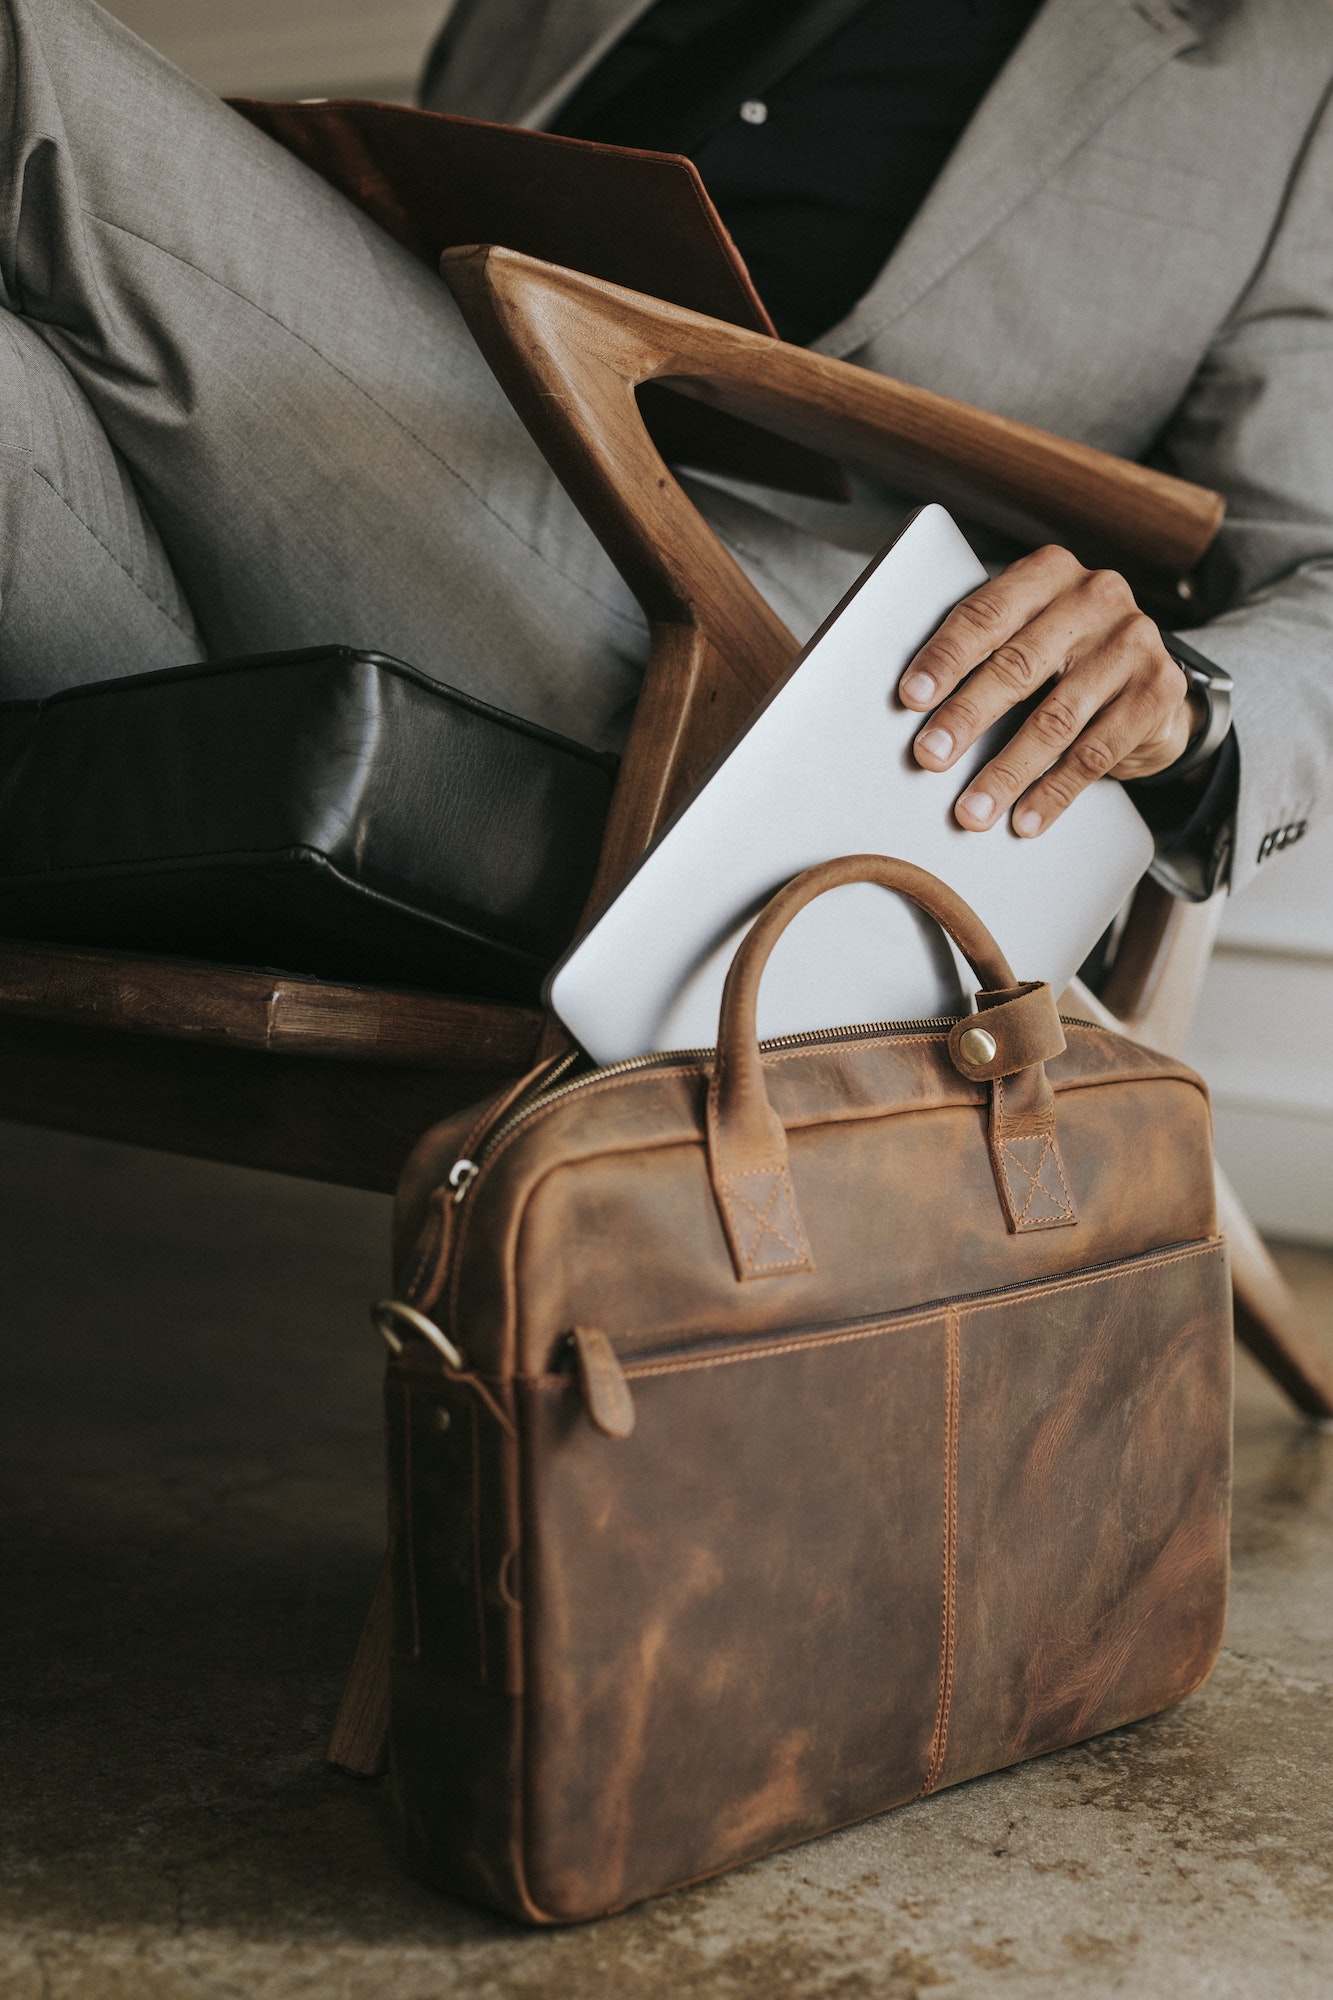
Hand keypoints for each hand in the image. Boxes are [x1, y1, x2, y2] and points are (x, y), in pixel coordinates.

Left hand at [898, 545, 1202, 834]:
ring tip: (973, 809)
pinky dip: (1054, 792)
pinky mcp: (1158, 691)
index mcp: (1049, 573)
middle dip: (967, 717)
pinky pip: (1095, 752)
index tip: (911, 698)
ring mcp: (1133, 643)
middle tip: (930, 755)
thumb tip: (919, 710)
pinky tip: (1027, 819)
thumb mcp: (1027, 636)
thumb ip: (984, 653)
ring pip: (1056, 718)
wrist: (1148, 682)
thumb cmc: (1066, 659)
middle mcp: (1095, 597)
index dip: (945, 658)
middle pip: (1017, 665)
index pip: (987, 614)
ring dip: (1008, 772)